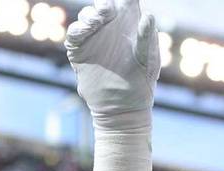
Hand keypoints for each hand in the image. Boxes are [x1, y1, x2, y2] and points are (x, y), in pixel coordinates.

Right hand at [65, 0, 159, 128]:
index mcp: (129, 25)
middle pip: (102, 4)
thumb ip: (147, 38)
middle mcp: (110, 27)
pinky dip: (78, 29)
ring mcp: (93, 37)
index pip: (125, 1)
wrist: (122, 107)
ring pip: (87, 15)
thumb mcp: (148, 61)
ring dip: (91, 15)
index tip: (122, 1)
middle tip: (108, 9)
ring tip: (99, 20)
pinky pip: (74, 33)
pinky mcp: (79, 50)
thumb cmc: (141, 83)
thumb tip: (148, 15)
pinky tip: (87, 29)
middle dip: (103, 3)